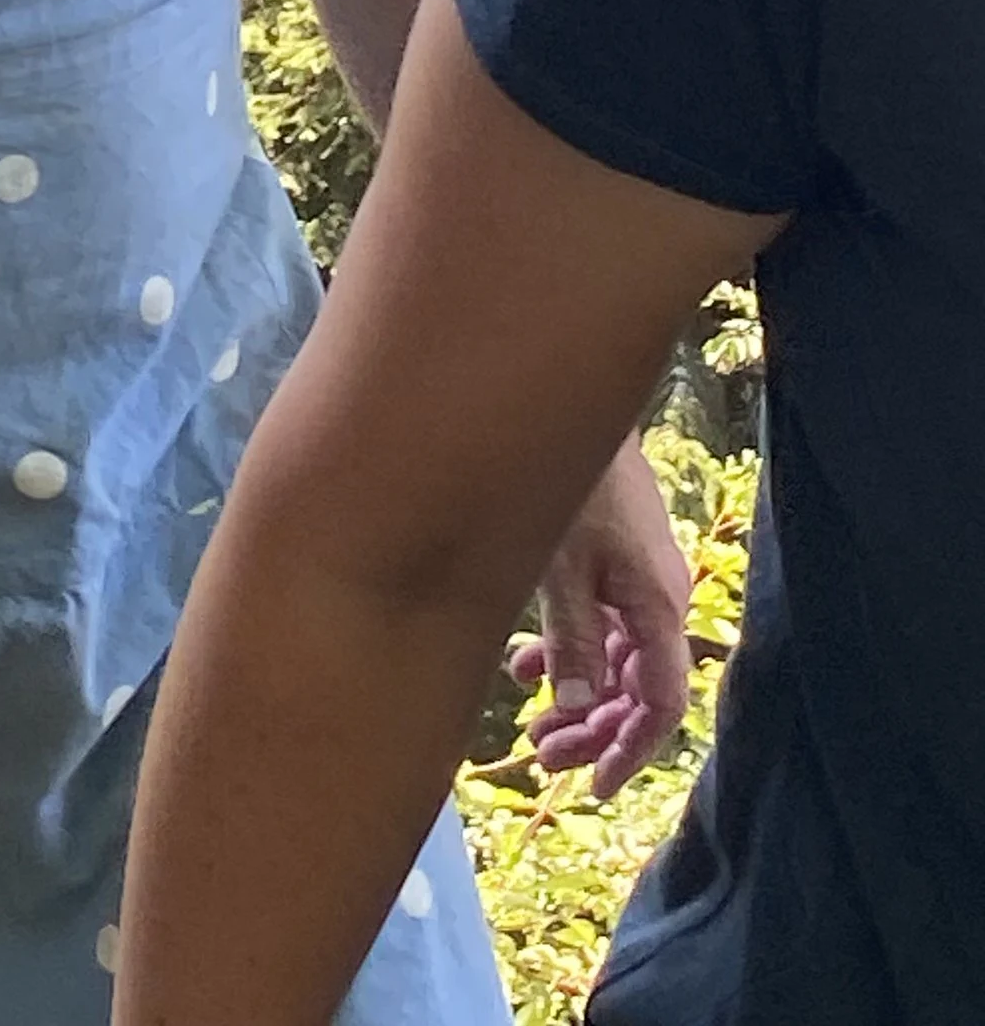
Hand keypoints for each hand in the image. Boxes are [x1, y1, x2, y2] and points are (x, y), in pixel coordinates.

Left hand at [509, 437, 692, 798]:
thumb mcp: (562, 564)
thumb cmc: (571, 480)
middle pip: (638, 688)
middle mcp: (658, 598)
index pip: (660, 702)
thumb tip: (579, 705)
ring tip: (531, 720)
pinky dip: (573, 650)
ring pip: (618, 660)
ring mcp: (639, 579)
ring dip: (580, 693)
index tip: (594, 783)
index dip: (630, 750)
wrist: (573, 404)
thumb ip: (572, 636)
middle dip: (594, 729)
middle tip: (542, 754)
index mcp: (658, 605)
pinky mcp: (618, 560)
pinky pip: (605, 625)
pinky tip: (528, 663)